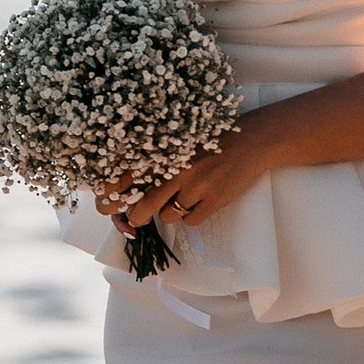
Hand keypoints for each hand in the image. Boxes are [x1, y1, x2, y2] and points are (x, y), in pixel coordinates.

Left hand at [127, 121, 272, 236]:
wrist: (252, 142)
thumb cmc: (214, 143)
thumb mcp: (182, 145)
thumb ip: (161, 162)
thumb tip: (136, 187)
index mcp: (167, 153)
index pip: (131, 177)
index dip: (117, 194)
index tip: (111, 203)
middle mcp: (177, 170)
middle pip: (145, 204)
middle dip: (136, 217)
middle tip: (135, 220)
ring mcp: (196, 186)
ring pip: (168, 216)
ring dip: (171, 213)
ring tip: (184, 199)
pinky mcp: (214, 199)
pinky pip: (190, 221)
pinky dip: (192, 217)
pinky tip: (201, 203)